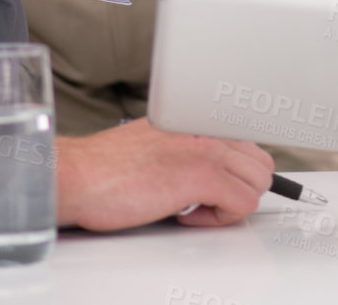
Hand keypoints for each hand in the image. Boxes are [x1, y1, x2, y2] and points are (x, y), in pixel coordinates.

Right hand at [56, 118, 272, 229]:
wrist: (77, 174)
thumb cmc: (104, 166)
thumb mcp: (156, 142)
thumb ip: (185, 146)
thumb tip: (207, 168)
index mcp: (194, 119)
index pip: (246, 142)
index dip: (235, 172)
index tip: (221, 187)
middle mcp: (204, 128)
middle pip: (260, 163)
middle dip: (239, 188)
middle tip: (207, 200)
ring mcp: (206, 150)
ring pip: (257, 183)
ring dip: (231, 203)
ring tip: (195, 206)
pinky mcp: (201, 175)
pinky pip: (242, 203)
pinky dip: (220, 218)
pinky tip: (185, 214)